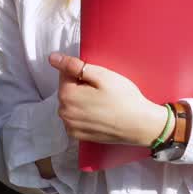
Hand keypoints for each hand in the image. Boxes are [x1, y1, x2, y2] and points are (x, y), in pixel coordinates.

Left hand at [48, 52, 168, 146]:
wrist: (139, 125)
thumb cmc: (124, 98)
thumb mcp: (102, 75)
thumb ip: (74, 66)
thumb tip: (52, 58)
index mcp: (67, 95)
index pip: (65, 73)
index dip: (82, 73)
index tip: (98, 80)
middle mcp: (63, 112)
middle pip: (67, 90)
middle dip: (80, 87)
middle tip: (102, 91)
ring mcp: (70, 126)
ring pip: (70, 104)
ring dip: (81, 100)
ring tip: (102, 103)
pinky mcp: (78, 135)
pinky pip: (74, 118)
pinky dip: (82, 114)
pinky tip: (98, 114)